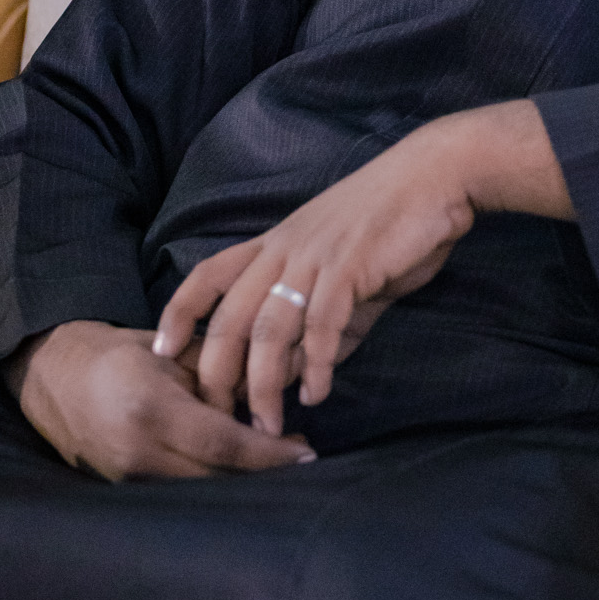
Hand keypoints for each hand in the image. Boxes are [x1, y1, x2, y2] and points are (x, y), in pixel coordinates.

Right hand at [7, 319, 316, 479]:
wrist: (55, 378)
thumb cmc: (122, 355)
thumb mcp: (176, 352)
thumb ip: (224, 374)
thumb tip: (278, 391)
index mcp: (152, 410)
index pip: (225, 444)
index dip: (270, 454)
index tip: (307, 452)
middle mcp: (139, 452)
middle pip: (219, 478)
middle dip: (265, 472)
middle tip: (302, 455)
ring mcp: (128, 478)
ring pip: (203, 491)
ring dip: (243, 481)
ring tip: (278, 459)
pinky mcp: (124, 490)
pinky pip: (181, 492)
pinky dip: (214, 482)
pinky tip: (238, 468)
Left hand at [152, 100, 572, 437]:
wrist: (435, 177)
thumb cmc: (393, 224)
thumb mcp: (347, 277)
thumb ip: (324, 324)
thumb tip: (304, 374)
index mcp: (274, 243)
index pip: (207, 276)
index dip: (180, 312)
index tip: (162, 351)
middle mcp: (284, 248)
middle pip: (230, 316)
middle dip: (218, 372)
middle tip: (221, 415)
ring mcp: (315, 256)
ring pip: (269, 326)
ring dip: (264, 382)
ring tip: (269, 422)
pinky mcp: (350, 266)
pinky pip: (321, 323)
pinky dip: (316, 363)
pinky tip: (318, 392)